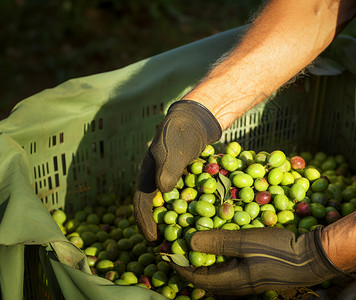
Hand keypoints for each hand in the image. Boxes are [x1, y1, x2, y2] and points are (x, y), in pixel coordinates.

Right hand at [133, 100, 221, 241]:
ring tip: (184, 239)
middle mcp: (159, 180)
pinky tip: (202, 221)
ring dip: (175, 223)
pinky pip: (187, 199)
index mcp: (148, 174)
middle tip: (167, 247)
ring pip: (171, 206)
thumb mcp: (173, 146)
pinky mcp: (188, 180)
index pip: (142, 203)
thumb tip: (162, 191)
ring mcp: (174, 180)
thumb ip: (168, 166)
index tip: (153, 241)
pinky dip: (191, 212)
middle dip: (159, 228)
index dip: (145, 223)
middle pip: (155, 209)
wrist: (197, 118)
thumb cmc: (182, 130)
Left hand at [171, 227, 344, 295]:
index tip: (168, 252)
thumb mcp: (246, 241)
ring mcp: (248, 285)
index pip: (196, 278)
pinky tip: (222, 252)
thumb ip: (217, 241)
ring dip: (204, 265)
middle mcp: (237, 287)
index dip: (180, 265)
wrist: (311, 259)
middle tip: (179, 251)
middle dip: (189, 267)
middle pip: (205, 281)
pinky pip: (229, 275)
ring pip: (217, 279)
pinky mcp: (256, 278)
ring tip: (197, 250)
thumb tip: (189, 240)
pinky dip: (219, 264)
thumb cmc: (278, 250)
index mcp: (231, 281)